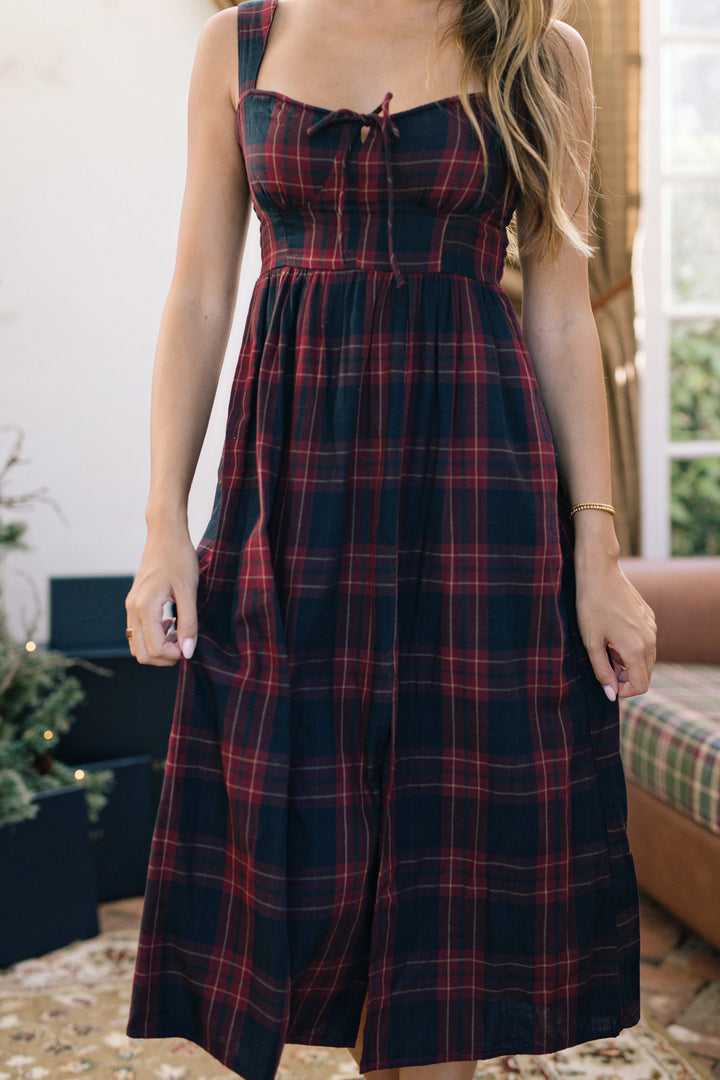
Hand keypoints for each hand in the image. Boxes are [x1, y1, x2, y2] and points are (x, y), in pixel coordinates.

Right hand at [125, 529, 199, 665]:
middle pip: (141, 654)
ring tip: (179, 633)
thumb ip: (188, 623)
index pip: (154, 650)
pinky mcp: (133, 603)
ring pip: (138, 645)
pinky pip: (138, 632)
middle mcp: (132, 609)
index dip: (174, 655)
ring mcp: (130, 606)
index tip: (191, 645)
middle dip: (164, 657)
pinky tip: (171, 623)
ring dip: (158, 648)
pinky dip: (153, 637)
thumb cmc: (179, 558)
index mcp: (144, 607)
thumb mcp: (189, 591)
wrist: (165, 534)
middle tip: (185, 645)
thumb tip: (188, 652)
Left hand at [574, 555, 656, 700]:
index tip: (607, 682)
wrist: (600, 573)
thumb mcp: (591, 642)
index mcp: (637, 648)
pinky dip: (633, 647)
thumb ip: (602, 671)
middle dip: (626, 676)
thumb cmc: (591, 606)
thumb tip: (611, 695)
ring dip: (629, 662)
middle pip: (646, 674)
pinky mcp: (649, 618)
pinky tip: (614, 633)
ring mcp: (652, 627)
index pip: (641, 686)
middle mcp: (650, 639)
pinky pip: (646, 642)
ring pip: (647, 659)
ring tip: (607, 646)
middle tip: (603, 664)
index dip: (623, 690)